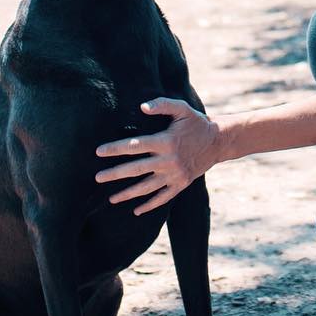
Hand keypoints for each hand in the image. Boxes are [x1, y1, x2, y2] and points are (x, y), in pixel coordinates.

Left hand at [94, 99, 219, 214]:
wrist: (218, 141)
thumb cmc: (196, 122)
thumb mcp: (181, 108)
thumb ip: (162, 105)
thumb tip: (141, 107)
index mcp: (165, 141)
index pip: (135, 145)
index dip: (115, 148)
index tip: (98, 152)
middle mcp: (168, 160)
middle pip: (136, 169)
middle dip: (115, 174)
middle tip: (97, 178)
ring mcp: (175, 175)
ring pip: (147, 187)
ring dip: (128, 193)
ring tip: (111, 198)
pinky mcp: (181, 184)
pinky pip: (163, 197)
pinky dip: (149, 205)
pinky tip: (136, 210)